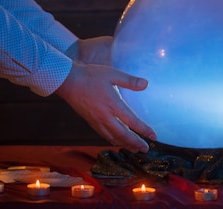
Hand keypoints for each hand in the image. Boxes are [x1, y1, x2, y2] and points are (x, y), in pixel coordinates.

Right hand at [58, 37, 156, 152]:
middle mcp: (105, 116)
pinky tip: (117, 141)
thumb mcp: (112, 74)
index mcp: (113, 104)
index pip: (132, 121)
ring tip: (134, 148)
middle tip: (146, 149)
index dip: (144, 130)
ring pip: (113, 137)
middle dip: (136, 143)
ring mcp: (97, 120)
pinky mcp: (90, 121)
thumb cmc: (91, 76)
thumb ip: (130, 81)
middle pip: (123, 135)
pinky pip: (104, 135)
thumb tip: (146, 84)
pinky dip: (113, 140)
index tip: (153, 136)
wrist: (69, 82)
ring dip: (125, 144)